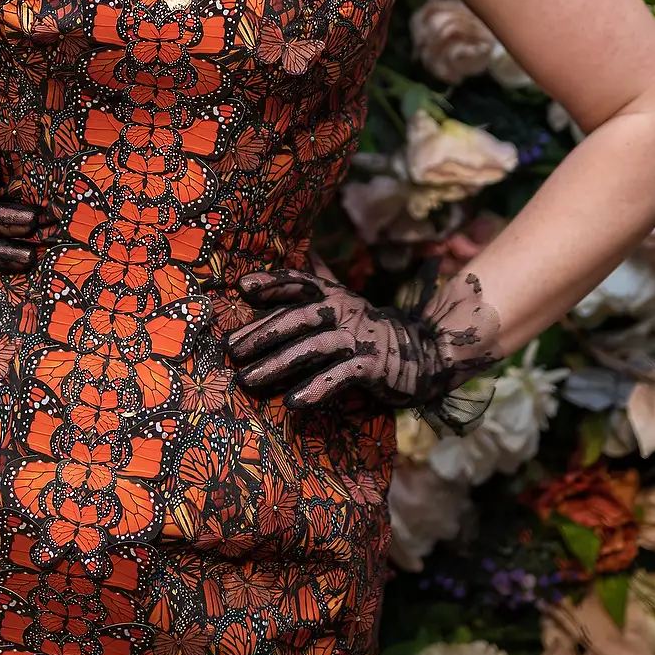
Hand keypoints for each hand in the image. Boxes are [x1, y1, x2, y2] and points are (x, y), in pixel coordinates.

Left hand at [225, 258, 498, 428]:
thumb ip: (323, 278)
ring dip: (276, 365)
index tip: (242, 286)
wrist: (424, 352)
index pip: (298, 283)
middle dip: (261, 334)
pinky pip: (339, 377)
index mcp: (333, 295)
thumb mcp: (346, 299)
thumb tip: (307, 251)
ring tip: (247, 381)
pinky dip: (316, 389)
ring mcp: (357, 338)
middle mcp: (342, 311)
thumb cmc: (370, 327)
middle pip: (296, 319)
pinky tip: (293, 403)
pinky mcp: (372, 366)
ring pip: (311, 349)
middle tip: (231, 350)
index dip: (272, 283)